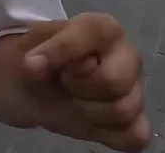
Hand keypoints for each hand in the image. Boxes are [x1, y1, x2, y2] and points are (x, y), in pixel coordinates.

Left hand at [21, 12, 149, 151]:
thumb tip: (35, 65)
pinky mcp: (135, 120)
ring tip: (73, 100)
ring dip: (88, 113)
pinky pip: (136, 135)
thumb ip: (36, 50)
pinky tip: (90, 122)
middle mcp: (127, 56)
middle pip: (113, 81)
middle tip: (63, 82)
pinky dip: (110, 135)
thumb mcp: (28, 45)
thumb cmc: (40, 58)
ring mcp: (135, 89)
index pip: (92, 34)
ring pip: (123, 111)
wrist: (36, 86)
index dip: (61, 50)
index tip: (32, 63)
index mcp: (103, 29)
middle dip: (78, 88)